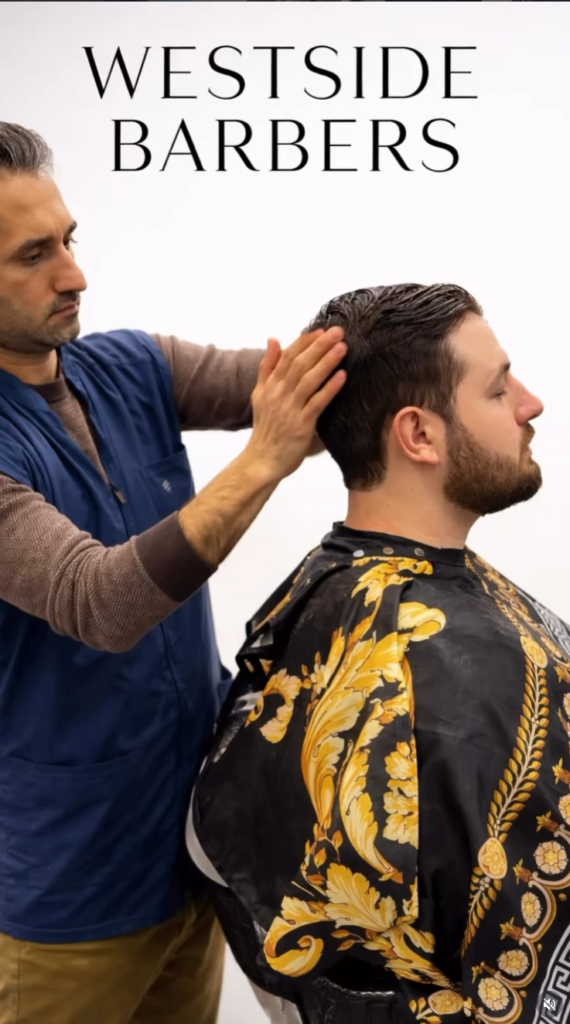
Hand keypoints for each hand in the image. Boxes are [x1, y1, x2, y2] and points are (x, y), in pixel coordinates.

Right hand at [245, 327, 345, 482]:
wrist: (262, 460)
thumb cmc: (266, 429)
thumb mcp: (259, 395)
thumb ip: (267, 367)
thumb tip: (273, 339)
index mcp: (270, 386)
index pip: (286, 357)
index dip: (304, 342)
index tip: (320, 330)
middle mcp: (279, 394)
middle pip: (299, 364)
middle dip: (319, 346)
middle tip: (338, 332)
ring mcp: (290, 409)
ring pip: (308, 380)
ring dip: (326, 363)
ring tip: (342, 348)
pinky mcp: (301, 425)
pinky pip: (317, 403)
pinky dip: (329, 389)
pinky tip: (342, 377)